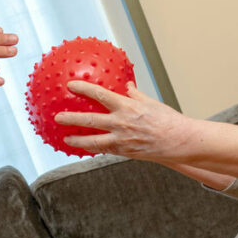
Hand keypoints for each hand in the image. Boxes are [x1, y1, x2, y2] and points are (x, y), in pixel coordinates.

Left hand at [55, 80, 198, 162]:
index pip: (100, 94)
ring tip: (65, 138)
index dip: (83, 89)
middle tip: (57, 117)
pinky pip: (105, 150)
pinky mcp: (125, 152)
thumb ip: (134, 94)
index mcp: (126, 106)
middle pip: (90, 120)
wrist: (180, 141)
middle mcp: (121, 123)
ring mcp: (122, 140)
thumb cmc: (168, 119)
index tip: (70, 85)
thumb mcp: (150, 101)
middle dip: (71, 118)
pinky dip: (94, 148)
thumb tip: (126, 85)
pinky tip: (85, 147)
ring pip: (94, 141)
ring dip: (77, 139)